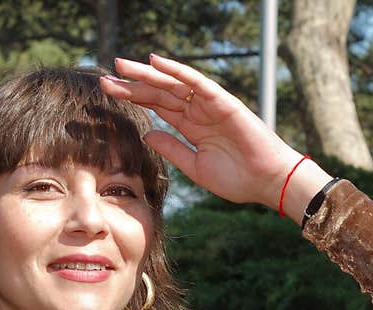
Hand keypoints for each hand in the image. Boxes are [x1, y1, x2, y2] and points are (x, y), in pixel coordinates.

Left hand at [99, 54, 331, 220]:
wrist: (266, 182)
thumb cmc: (237, 179)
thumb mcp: (194, 168)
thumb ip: (172, 149)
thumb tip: (146, 133)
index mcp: (191, 127)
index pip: (156, 108)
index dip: (133, 99)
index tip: (108, 94)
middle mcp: (197, 112)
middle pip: (159, 93)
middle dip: (132, 85)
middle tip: (106, 77)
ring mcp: (209, 105)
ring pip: (173, 84)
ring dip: (147, 74)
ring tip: (121, 66)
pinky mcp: (223, 102)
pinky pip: (196, 82)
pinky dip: (176, 71)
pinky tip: (155, 63)